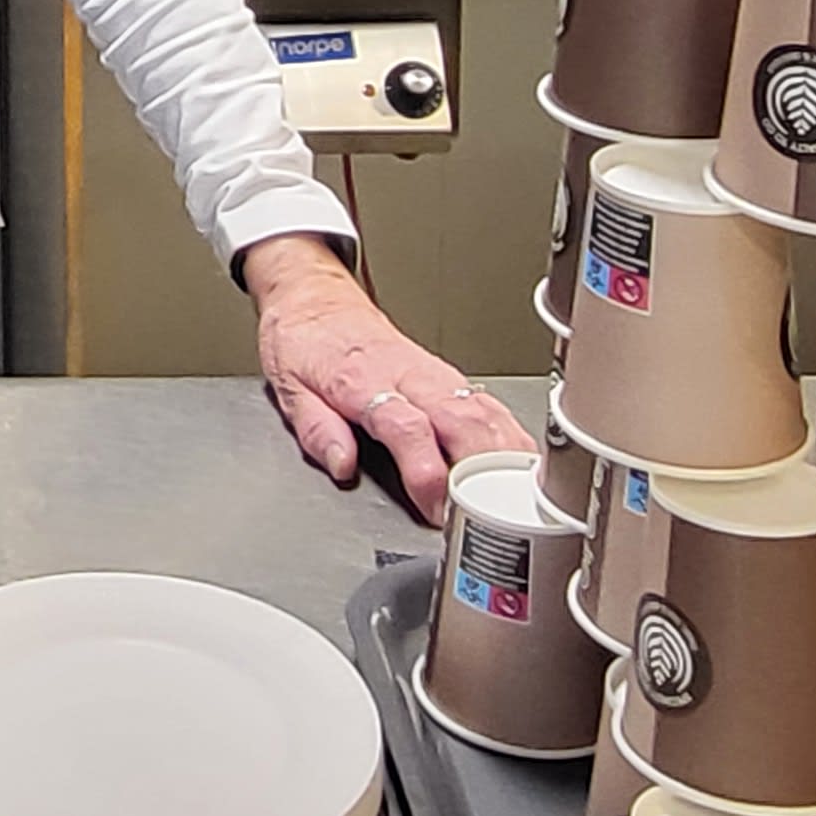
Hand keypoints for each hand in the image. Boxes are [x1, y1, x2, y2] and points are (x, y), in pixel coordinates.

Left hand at [238, 235, 531, 525]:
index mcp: (364, 381)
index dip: (427, 470)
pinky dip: (512, 436)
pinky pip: (490, 406)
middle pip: (461, 421)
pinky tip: (526, 466)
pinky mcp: (450, 377)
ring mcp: (435, 375)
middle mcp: (408, 376)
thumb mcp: (289, 389)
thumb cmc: (305, 342)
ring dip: (506, 457)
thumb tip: (342, 466)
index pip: (407, 427)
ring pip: (485, 412)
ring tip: (520, 500)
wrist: (317, 298)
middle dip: (482, 473)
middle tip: (489, 517)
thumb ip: (317, 431)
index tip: (438, 507)